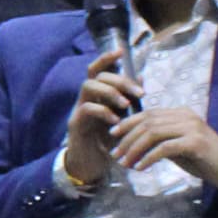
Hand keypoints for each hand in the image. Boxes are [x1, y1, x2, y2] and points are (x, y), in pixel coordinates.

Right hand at [58, 49, 141, 190]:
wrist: (91, 166)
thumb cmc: (108, 143)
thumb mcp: (124, 119)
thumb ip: (131, 100)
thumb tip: (141, 79)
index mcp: (97, 96)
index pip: (98, 69)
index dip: (107, 58)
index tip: (121, 51)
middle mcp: (85, 99)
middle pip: (96, 75)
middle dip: (119, 80)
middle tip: (139, 93)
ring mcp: (79, 110)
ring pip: (88, 86)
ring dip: (110, 92)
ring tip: (126, 105)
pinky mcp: (75, 124)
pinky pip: (86, 109)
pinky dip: (103, 112)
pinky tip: (116, 121)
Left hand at [105, 105, 217, 194]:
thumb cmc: (202, 159)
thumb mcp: (177, 146)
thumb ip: (159, 140)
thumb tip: (132, 143)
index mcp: (180, 113)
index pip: (148, 114)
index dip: (127, 123)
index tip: (112, 135)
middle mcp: (185, 116)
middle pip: (147, 123)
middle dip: (127, 139)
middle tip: (116, 155)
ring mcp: (192, 128)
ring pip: (153, 133)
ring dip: (134, 149)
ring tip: (125, 163)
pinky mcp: (195, 143)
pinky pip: (164, 148)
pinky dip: (148, 158)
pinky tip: (140, 167)